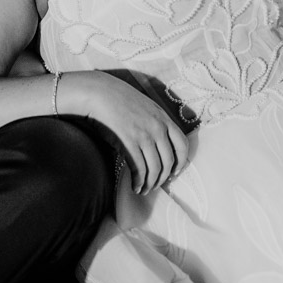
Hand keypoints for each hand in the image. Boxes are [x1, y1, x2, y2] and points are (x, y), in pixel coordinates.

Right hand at [62, 72, 189, 194]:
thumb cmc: (119, 99)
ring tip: (144, 190)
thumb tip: (158, 142)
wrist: (100, 93)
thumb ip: (155, 122)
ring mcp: (144, 136)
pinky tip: (135, 186)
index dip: (181, 161)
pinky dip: (139, 182)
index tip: (175, 171)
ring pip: (155, 169)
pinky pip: (139, 169)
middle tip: (156, 185)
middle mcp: (158, 128)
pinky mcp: (129, 143)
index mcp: (164, 117)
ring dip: (150, 184)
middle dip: (163, 178)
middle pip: (169, 161)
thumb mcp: (145, 106)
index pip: (183, 144)